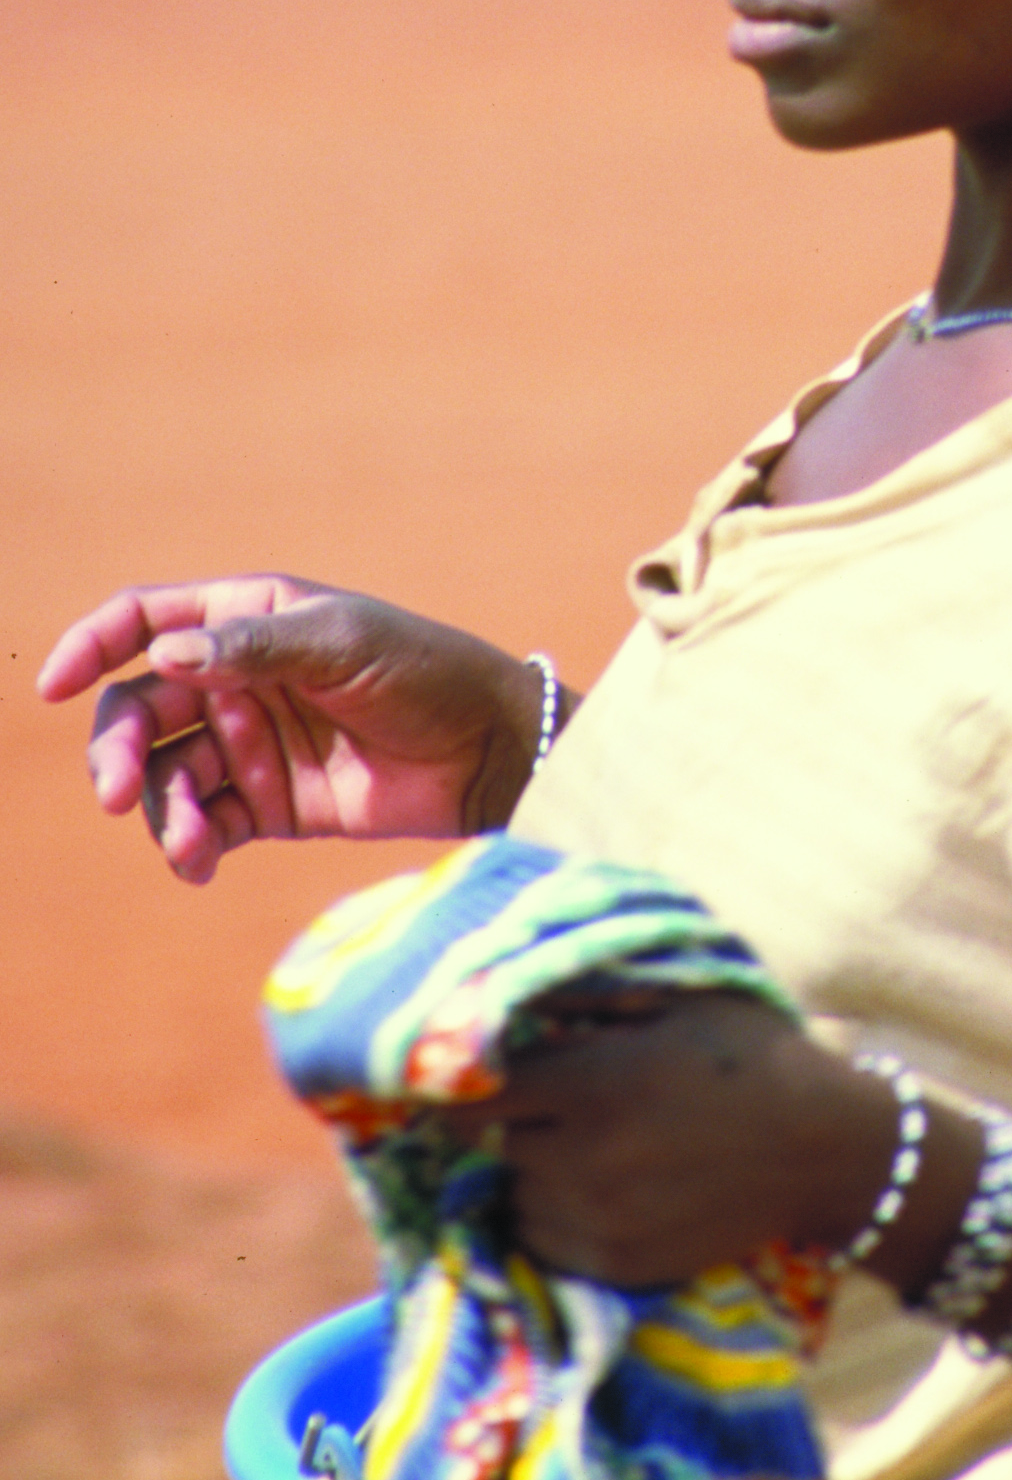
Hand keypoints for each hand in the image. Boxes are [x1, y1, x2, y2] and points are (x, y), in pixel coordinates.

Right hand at [37, 577, 553, 886]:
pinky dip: (187, 845)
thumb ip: (253, 647)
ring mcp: (247, 744)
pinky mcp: (267, 805)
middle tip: (120, 792)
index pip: (145, 622)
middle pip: (139, 709)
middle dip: (119, 749)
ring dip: (157, 809)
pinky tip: (198, 862)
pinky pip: (201, 824)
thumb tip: (163, 654)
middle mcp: (234, 678)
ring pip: (164, 775)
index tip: (53, 685)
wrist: (489, 752)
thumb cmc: (426, 672)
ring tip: (185, 842)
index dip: (92, 645)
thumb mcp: (344, 643)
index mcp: (248, 617)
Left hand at [449, 993, 898, 1287]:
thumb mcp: (679, 1000)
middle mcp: (586, 1158)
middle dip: (513, 1119)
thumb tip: (512, 982)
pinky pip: (547, 1241)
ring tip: (579, 1145)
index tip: (464, 1072)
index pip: (480, 1090)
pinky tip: (597, 1187)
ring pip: (517, 1194)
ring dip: (531, 1170)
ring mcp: (601, 1221)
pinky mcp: (618, 1266)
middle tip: (547, 1102)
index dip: (463, 1079)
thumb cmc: (751, 1056)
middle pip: (496, 1142)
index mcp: (597, 1082)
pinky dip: (555, 1216)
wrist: (824, 1149)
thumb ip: (591, 995)